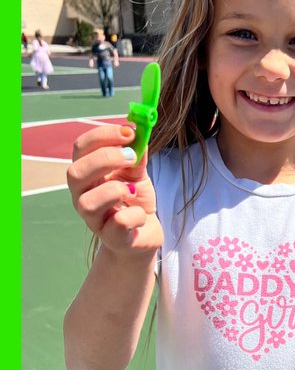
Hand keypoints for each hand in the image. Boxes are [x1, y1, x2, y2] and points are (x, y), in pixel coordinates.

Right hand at [66, 123, 161, 256]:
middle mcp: (83, 195)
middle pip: (75, 173)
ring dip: (115, 190)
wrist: (144, 234)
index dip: (102, 135)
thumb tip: (138, 132)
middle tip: (132, 157)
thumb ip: (137, 154)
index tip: (129, 131)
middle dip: (105, 159)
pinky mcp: (111, 238)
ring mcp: (93, 219)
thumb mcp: (138, 173)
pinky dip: (135, 215)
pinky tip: (141, 214)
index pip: (81, 148)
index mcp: (89, 174)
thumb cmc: (135, 200)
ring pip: (88, 202)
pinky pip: (117, 224)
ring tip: (133, 190)